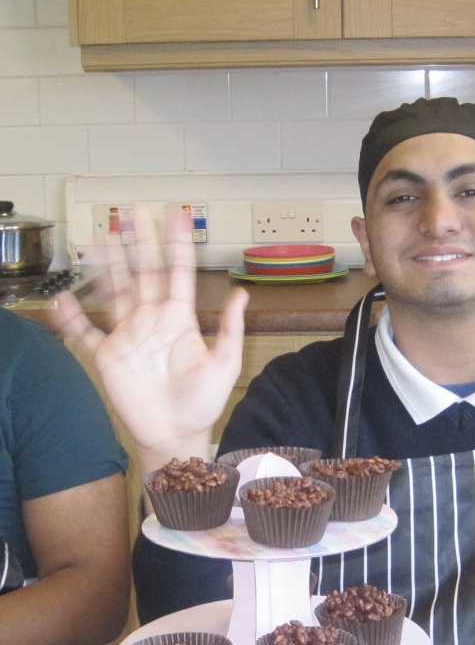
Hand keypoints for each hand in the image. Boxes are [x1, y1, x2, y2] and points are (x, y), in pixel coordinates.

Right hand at [48, 206, 247, 471]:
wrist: (176, 433)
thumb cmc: (203, 403)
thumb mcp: (224, 365)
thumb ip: (231, 330)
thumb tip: (242, 294)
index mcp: (180, 320)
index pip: (178, 274)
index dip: (177, 246)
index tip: (177, 216)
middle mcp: (152, 321)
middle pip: (142, 273)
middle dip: (138, 243)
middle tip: (132, 211)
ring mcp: (128, 335)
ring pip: (114, 291)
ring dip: (108, 265)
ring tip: (102, 237)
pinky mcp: (107, 355)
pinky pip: (85, 332)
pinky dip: (72, 317)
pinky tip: (62, 298)